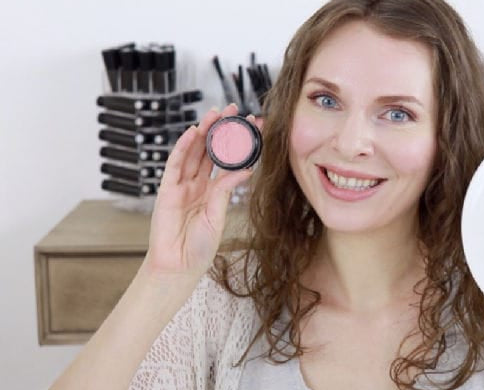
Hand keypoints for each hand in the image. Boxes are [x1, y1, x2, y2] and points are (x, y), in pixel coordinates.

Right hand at [142, 103, 260, 279]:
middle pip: (209, 150)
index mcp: (212, 191)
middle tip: (234, 109)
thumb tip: (244, 169)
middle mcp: (196, 185)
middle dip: (221, 129)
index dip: (237, 143)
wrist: (178, 267)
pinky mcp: (167, 190)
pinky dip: (183, 147)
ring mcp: (181, 186)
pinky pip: (175, 164)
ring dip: (204, 131)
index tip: (252, 126)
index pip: (226, 161)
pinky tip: (193, 132)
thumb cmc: (198, 247)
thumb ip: (226, 191)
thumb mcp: (218, 216)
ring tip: (216, 113)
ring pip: (193, 152)